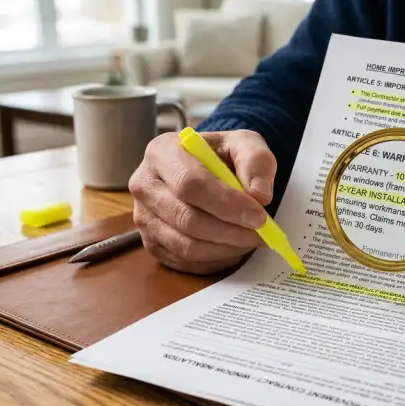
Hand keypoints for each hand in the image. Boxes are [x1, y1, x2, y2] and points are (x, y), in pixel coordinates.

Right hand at [129, 129, 275, 273]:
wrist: (206, 170)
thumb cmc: (222, 156)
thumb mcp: (245, 144)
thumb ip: (256, 162)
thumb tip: (259, 195)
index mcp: (162, 151)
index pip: (190, 184)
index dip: (227, 204)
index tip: (258, 216)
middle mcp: (145, 185)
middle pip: (186, 219)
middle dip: (229, 231)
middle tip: (260, 233)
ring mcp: (144, 218)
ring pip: (186, 245)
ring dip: (225, 248)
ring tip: (250, 239)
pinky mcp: (152, 244)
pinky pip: (185, 262)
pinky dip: (215, 260)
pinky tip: (233, 247)